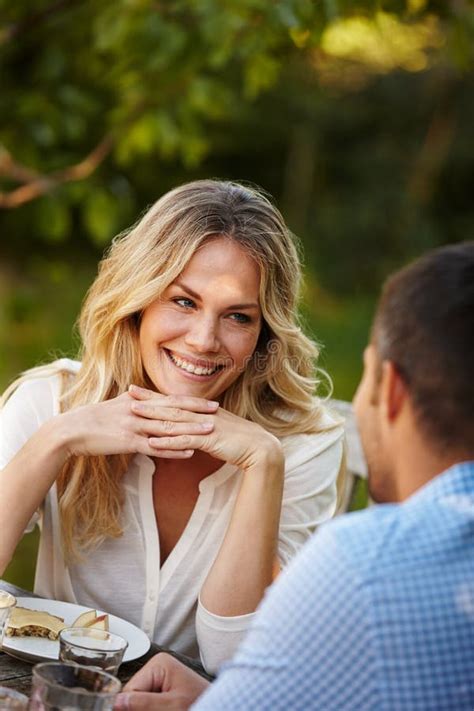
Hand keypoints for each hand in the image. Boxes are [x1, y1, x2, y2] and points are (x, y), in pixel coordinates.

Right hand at [58, 391, 218, 459]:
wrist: (72, 430)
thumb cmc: (94, 419)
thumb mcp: (117, 406)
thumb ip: (135, 402)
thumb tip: (147, 398)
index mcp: (138, 400)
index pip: (170, 400)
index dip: (192, 401)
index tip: (210, 401)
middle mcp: (139, 410)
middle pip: (174, 409)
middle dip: (197, 410)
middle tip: (218, 410)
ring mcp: (135, 426)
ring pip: (169, 427)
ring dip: (191, 429)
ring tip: (211, 430)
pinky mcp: (128, 442)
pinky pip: (156, 447)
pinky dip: (174, 449)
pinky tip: (189, 452)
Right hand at [114, 653, 209, 709]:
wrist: (221, 707)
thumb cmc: (201, 703)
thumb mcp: (172, 706)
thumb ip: (144, 704)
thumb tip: (117, 702)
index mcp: (158, 664)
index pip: (130, 690)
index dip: (131, 707)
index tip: (144, 710)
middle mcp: (157, 668)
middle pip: (133, 696)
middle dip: (139, 708)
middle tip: (160, 709)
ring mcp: (160, 679)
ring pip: (138, 702)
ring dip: (144, 709)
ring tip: (164, 708)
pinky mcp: (162, 691)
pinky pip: (147, 703)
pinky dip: (150, 709)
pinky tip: (161, 709)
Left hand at [130, 386, 283, 470]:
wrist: (259, 448)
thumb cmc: (239, 440)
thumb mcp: (217, 429)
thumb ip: (201, 426)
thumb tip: (187, 428)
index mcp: (202, 411)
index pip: (174, 400)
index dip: (155, 395)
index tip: (137, 390)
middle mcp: (202, 414)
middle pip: (170, 406)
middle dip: (148, 400)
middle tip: (128, 394)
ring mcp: (205, 426)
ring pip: (174, 420)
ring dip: (153, 417)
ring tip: (133, 414)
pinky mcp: (209, 440)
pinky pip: (184, 440)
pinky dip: (167, 441)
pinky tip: (152, 442)